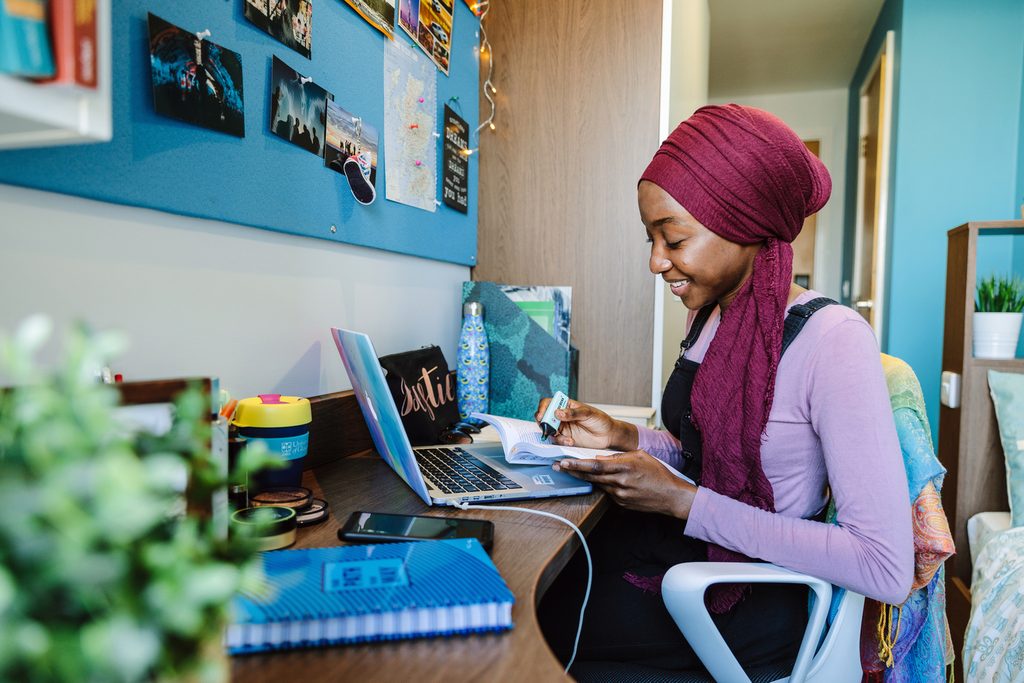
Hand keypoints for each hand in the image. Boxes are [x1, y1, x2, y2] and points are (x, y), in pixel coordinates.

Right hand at [534, 398, 637, 450]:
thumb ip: (572, 413)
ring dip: (554, 435)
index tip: (542, 416)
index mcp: (566, 405)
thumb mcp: (588, 413)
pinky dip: (561, 442)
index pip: (549, 403)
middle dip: (543, 423)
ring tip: (567, 439)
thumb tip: (557, 412)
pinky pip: (556, 441)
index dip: (543, 408)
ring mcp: (563, 429)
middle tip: (548, 429)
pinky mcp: (565, 439)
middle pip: (544, 418)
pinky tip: (571, 442)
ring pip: (548, 431)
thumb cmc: (600, 420)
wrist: (609, 436)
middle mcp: (561, 417)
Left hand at [553, 451, 696, 518]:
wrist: (671, 496)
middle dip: (573, 471)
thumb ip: (619, 456)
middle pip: (591, 476)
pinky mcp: (621, 504)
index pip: (595, 465)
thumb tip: (601, 457)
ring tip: (573, 471)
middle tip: (558, 466)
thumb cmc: (658, 474)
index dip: (577, 464)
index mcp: (625, 467)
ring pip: (598, 484)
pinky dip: (604, 485)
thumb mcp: (640, 456)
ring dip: (586, 478)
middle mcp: (620, 482)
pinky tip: (604, 481)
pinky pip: (608, 492)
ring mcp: (620, 495)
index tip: (564, 462)